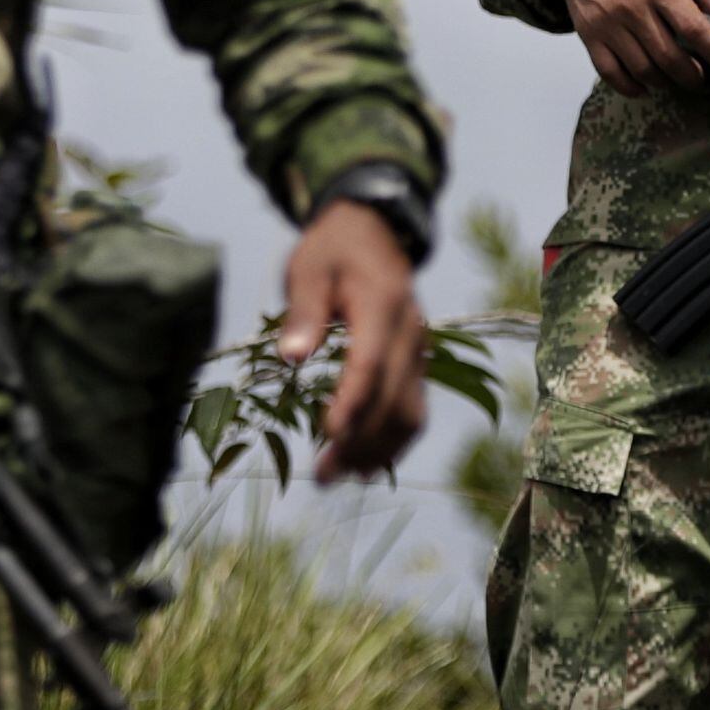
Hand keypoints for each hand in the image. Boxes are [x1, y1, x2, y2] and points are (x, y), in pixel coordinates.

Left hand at [279, 200, 426, 483]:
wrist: (373, 231)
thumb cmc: (332, 250)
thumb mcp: (308, 269)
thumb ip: (302, 312)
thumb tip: (291, 357)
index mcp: (382, 305)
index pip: (371, 364)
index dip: (353, 403)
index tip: (329, 436)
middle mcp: (409, 334)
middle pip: (394, 398)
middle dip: (360, 442)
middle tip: (321, 477)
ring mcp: (418, 352)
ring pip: (411, 413)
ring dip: (377, 451)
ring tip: (337, 477)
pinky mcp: (415, 364)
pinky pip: (413, 411)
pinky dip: (392, 442)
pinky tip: (364, 465)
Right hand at [555, 0, 709, 96]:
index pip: (693, 27)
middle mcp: (632, 7)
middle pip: (669, 56)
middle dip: (691, 75)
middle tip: (700, 78)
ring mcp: (608, 24)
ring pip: (642, 69)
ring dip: (664, 82)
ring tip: (674, 79)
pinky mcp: (589, 35)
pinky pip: (610, 72)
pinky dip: (629, 87)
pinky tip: (643, 87)